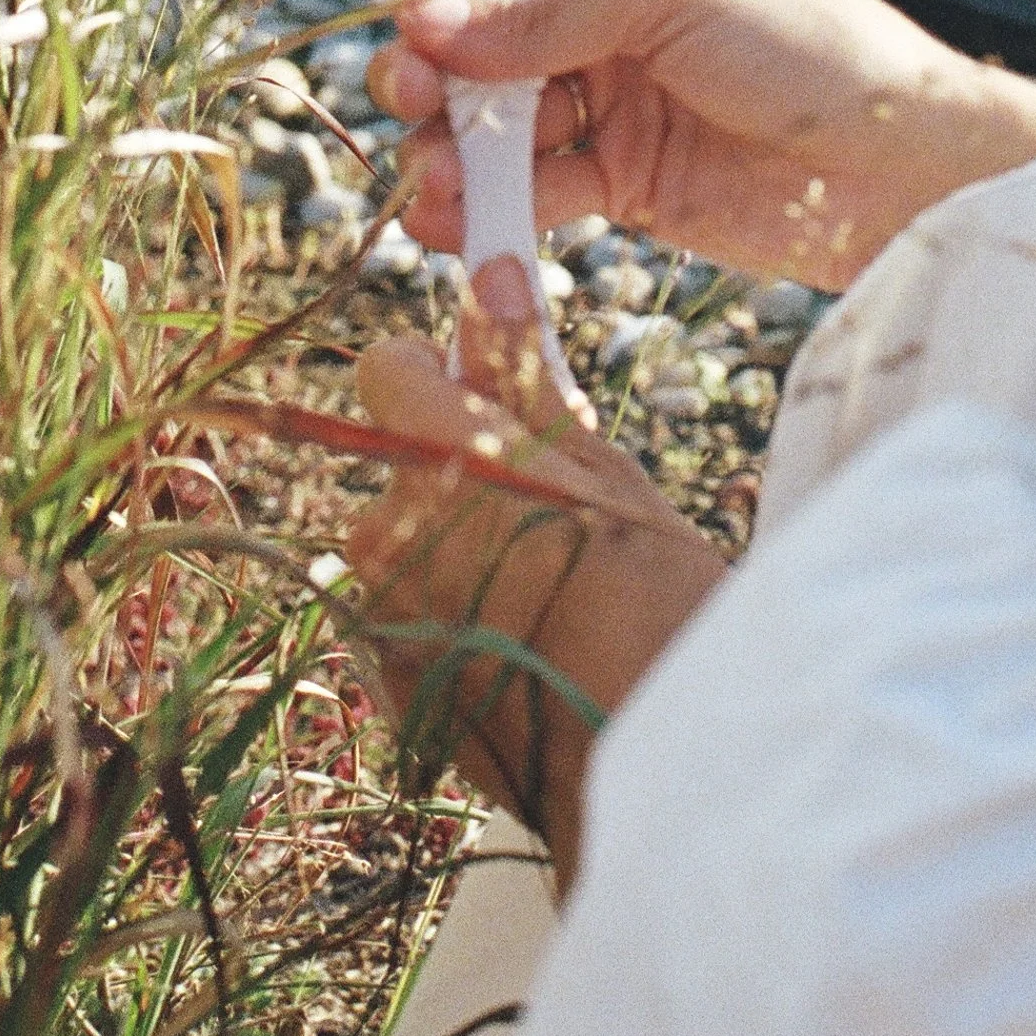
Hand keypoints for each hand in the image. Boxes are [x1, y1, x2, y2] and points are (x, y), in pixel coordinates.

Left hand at [346, 260, 726, 885]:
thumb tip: (489, 273)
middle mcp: (386, 530)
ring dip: (453, 553)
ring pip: (403, 546)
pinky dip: (450, 620)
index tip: (482, 393)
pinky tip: (523, 646)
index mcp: (440, 458)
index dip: (435, 375)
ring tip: (546, 593)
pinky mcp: (384, 682)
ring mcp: (378, 614)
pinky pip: (405, 618)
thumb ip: (527, 375)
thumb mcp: (605, 471)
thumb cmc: (655, 604)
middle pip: (398, 462)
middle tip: (548, 514)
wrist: (658, 763)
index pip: (384, 368)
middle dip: (457, 474)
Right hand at [368, 0, 1035, 291]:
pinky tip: (459, 232)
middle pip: (491, 44)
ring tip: (433, 185)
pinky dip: (494, 217)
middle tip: (410, 103)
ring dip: (458, 155)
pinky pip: (540, 196)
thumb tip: (430, 28)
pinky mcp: (630, 185)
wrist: (910, 171)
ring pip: (504, 125)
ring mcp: (620, 104)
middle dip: (440, 77)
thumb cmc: (821, 48)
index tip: (406, 22)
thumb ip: (552, 15)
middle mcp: (616, 20)